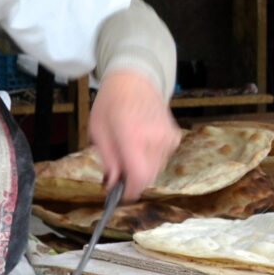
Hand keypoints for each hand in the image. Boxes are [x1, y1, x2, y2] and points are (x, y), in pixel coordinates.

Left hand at [89, 68, 182, 200]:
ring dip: (142, 168)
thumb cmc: (111, 103)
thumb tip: (113, 184)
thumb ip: (108, 159)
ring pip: (156, 169)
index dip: (130, 191)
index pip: (139, 176)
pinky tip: (141, 143)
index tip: (120, 195)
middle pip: (148, 177)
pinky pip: (163, 158)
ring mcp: (168, 138)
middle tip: (119, 171)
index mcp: (133, 136)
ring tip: (129, 150)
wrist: (135, 79)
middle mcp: (155, 139)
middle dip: (133, 179)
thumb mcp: (98, 131)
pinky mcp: (175, 137)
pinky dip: (151, 158)